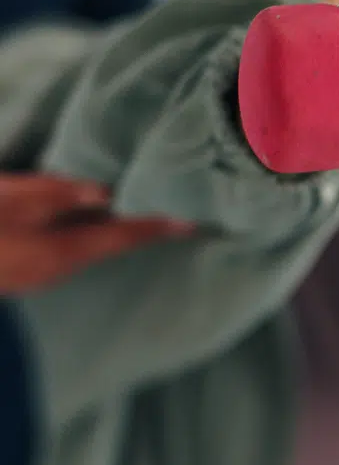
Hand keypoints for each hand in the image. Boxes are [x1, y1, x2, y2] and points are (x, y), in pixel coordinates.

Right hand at [0, 174, 193, 293]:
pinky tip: (90, 216)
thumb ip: (59, 195)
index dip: (157, 227)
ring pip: (91, 246)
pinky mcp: (26, 267)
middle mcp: (58, 268)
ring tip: (144, 211)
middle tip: (177, 213)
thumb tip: (106, 192)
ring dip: (116, 230)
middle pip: (112, 244)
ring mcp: (41, 272)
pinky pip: (71, 247)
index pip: (124, 237)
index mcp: (62, 252)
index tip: (193, 224)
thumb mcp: (13, 200)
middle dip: (143, 229)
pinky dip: (89, 231)